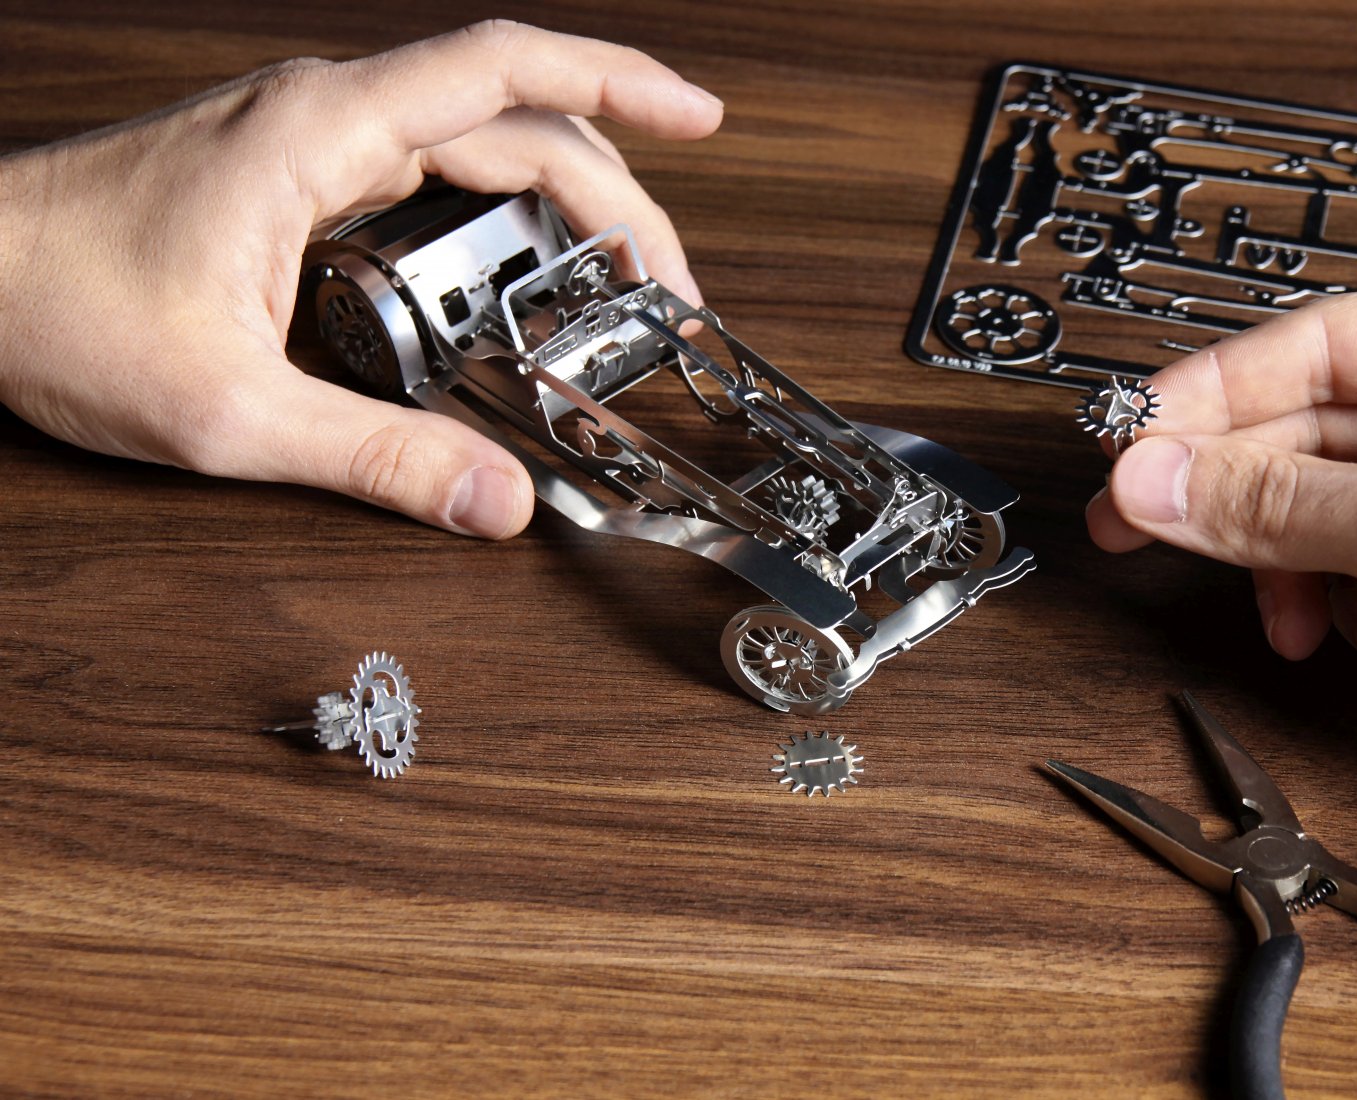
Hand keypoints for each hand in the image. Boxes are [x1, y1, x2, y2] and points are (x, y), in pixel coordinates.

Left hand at [0, 21, 721, 538]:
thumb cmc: (47, 302)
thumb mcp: (230, 410)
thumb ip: (377, 457)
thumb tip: (497, 498)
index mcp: (322, 132)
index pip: (505, 71)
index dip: (618, 85)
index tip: (697, 114)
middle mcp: (323, 115)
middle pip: (514, 118)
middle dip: (614, 191)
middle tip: (671, 282)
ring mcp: (306, 139)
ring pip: (472, 139)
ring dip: (558, 200)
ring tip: (618, 279)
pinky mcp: (289, 174)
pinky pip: (422, 170)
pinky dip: (491, 213)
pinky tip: (510, 274)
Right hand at [1087, 279, 1356, 823]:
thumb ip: (1272, 504)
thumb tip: (1155, 478)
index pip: (1317, 343)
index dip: (1211, 395)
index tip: (1132, 439)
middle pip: (1311, 427)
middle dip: (1236, 496)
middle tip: (1141, 523)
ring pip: (1324, 500)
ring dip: (1290, 565)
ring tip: (1286, 618)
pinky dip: (1339, 599)